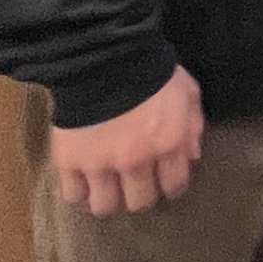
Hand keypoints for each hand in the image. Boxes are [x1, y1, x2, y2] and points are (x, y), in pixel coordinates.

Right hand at [50, 67, 205, 215]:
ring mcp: (100, 164)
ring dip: (108, 198)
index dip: (170, 186)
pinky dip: (79, 191)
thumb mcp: (187, 92)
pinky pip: (73, 194)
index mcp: (168, 144)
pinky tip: (83, 180)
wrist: (104, 55)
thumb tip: (192, 157)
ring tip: (107, 186)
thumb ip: (193, 126)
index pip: (174, 186)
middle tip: (135, 182)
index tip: (165, 181)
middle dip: (140, 194)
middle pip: (139, 202)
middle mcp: (136, 161)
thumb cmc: (152, 71)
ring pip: (105, 206)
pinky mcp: (69, 160)